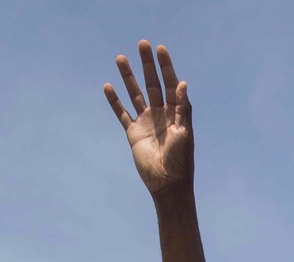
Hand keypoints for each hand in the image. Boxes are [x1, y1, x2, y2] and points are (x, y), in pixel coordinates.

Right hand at [104, 41, 192, 196]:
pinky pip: (122, 113)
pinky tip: (108, 86)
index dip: (166, 67)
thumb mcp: (185, 132)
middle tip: (142, 44)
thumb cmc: (181, 161)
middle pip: (152, 83)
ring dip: (128, 77)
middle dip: (147, 64)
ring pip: (135, 94)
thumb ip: (183, 108)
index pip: (170, 84)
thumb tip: (182, 83)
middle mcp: (160, 114)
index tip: (160, 49)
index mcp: (175, 113)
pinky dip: (114, 101)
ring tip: (121, 58)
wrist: (168, 184)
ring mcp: (146, 122)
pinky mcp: (133, 133)